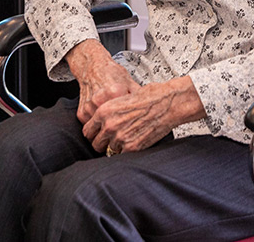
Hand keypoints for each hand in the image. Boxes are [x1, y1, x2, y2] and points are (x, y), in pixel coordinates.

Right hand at [65, 39, 139, 124]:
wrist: (93, 67)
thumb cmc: (111, 73)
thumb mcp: (129, 81)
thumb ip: (139, 96)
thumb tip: (152, 107)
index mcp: (115, 91)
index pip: (126, 114)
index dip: (133, 121)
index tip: (136, 125)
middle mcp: (100, 99)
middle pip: (113, 124)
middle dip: (120, 129)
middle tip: (126, 131)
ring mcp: (89, 107)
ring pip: (102, 127)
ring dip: (108, 129)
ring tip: (115, 127)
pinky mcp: (81, 112)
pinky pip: (92, 126)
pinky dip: (99, 127)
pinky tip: (104, 121)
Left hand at [83, 77, 205, 154]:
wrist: (166, 103)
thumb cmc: (149, 97)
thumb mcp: (122, 98)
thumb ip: (110, 111)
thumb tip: (105, 121)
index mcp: (104, 111)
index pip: (87, 131)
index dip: (93, 135)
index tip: (96, 136)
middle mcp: (109, 125)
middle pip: (96, 144)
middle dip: (102, 144)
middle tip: (109, 143)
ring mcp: (120, 137)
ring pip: (110, 150)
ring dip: (117, 147)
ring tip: (127, 139)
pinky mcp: (132, 147)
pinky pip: (122, 155)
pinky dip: (127, 152)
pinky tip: (134, 143)